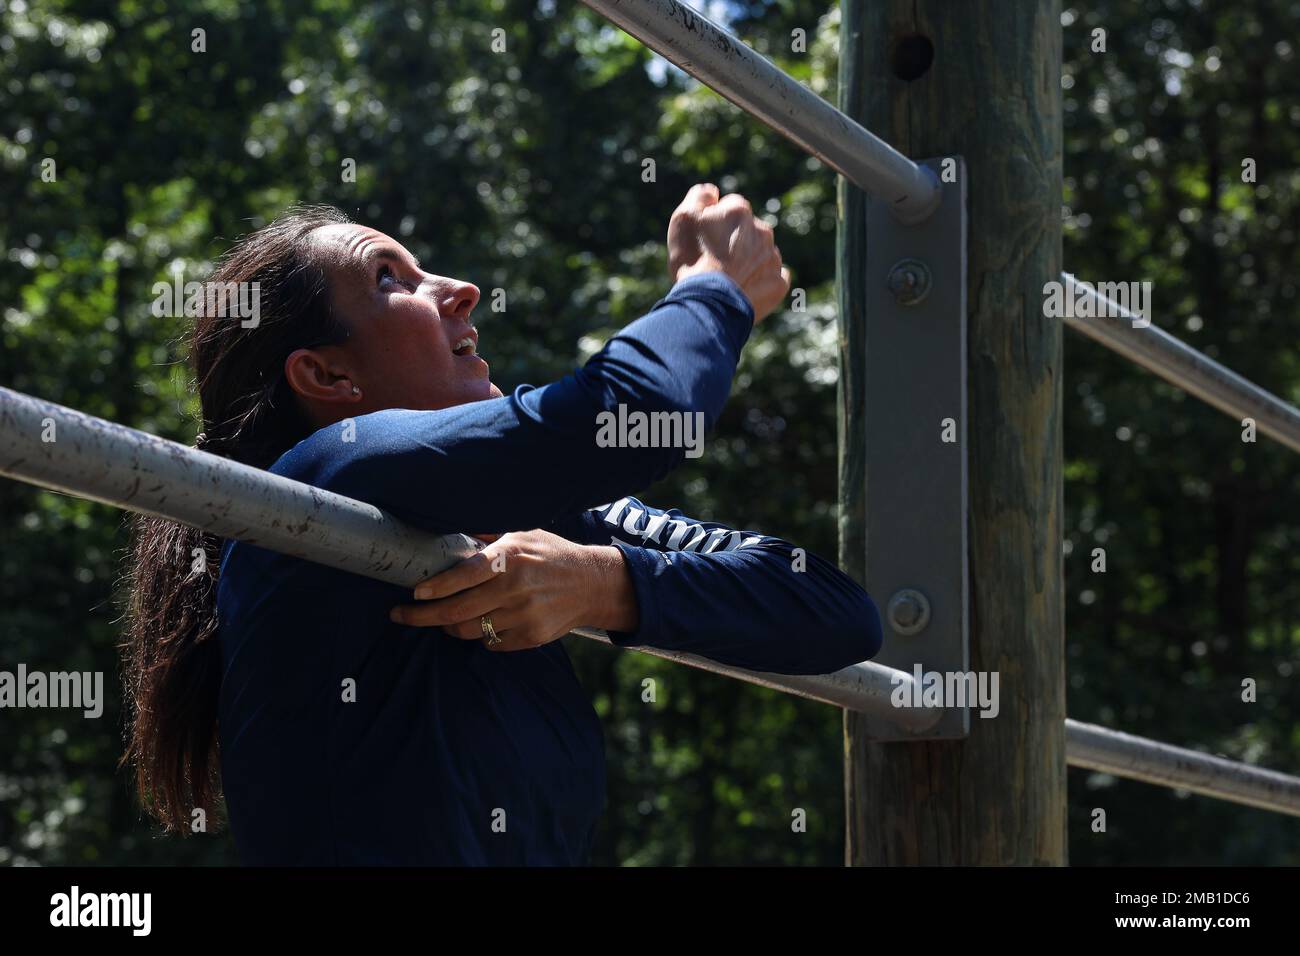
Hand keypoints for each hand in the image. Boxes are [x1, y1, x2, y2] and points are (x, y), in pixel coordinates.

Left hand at [389, 530, 638, 651]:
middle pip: (457, 611)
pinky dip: (480, 636)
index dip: (434, 588)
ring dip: (448, 627)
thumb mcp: (522, 534)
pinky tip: (481, 623)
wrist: (592, 583)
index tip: (414, 594)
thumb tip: (448, 536)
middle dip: (422, 616)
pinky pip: (491, 643)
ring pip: (470, 631)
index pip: (462, 575)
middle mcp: (515, 587)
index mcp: (510, 557)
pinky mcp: (531, 637)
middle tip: (401, 615)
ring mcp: (523, 615)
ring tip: (442, 620)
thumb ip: (487, 538)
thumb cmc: (551, 555)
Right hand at [666, 182, 791, 321]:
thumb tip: (712, 191)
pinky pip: (775, 276)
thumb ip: (699, 197)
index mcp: (739, 211)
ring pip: (760, 253)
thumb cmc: (693, 259)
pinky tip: (747, 287)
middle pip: (746, 230)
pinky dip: (763, 280)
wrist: (710, 302)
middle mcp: (762, 230)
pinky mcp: (778, 283)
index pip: (728, 208)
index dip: (714, 223)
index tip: (704, 240)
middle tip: (714, 261)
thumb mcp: (683, 218)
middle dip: (733, 241)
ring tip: (728, 278)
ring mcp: (773, 257)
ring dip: (747, 260)